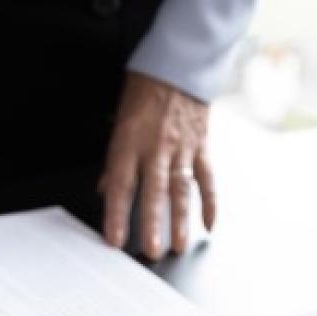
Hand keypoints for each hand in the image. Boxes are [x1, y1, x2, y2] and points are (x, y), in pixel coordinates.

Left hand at [100, 71, 216, 259]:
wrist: (178, 65)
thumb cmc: (145, 92)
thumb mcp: (119, 121)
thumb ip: (114, 160)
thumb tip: (106, 190)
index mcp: (129, 141)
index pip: (120, 184)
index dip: (116, 214)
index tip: (114, 239)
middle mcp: (156, 147)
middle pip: (153, 191)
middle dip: (152, 223)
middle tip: (152, 250)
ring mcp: (181, 148)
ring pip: (181, 188)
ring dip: (181, 220)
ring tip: (179, 244)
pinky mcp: (201, 146)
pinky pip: (207, 178)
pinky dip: (210, 202)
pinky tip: (208, 224)